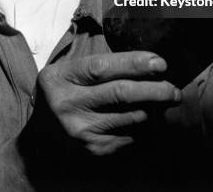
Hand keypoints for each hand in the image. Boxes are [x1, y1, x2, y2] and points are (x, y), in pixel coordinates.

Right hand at [25, 51, 180, 157]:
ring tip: (168, 98)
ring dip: (156, 108)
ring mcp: (81, 131)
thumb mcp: (67, 74)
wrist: (39, 141)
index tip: (159, 62)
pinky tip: (153, 117)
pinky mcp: (94, 150)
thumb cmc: (62, 95)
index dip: (133, 63)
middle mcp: (68, 105)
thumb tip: (145, 62)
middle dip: (154, 89)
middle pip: (120, 93)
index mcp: (59, 78)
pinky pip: (132, 135)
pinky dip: (147, 125)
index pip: (101, 67)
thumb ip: (98, 66)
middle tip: (173, 87)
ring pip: (131, 117)